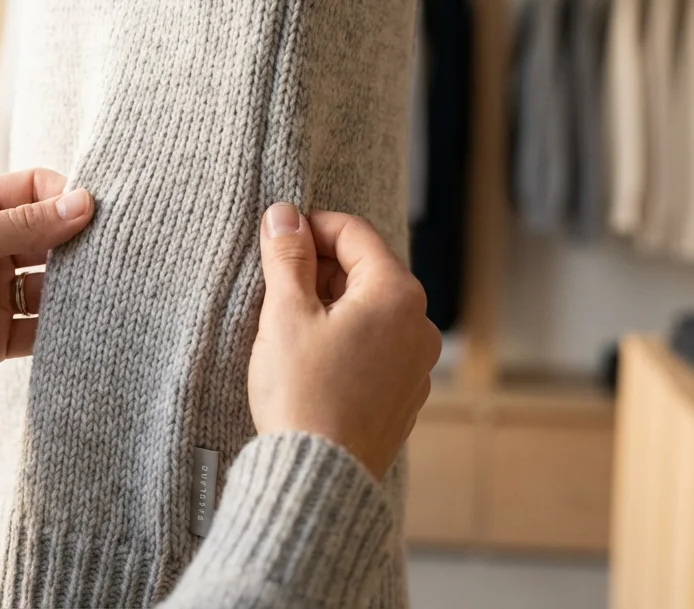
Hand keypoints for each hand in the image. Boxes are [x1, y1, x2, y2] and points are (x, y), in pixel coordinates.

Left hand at [0, 169, 93, 396]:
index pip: (37, 191)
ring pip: (54, 285)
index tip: (97, 213)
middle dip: (82, 244)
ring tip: (109, 289)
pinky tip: (90, 324)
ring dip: (79, 287)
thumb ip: (22, 224)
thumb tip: (83, 203)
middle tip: (115, 252)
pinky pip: (43, 329)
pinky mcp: (0, 335)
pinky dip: (67, 328)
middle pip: (53, 237)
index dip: (68, 198)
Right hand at [249, 203, 440, 479]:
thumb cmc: (302, 395)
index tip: (276, 236)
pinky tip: (310, 359)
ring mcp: (416, 364)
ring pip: (370, 311)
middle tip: (275, 284)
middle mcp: (419, 326)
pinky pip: (375, 347)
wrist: (318, 477)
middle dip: (319, 268)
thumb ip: (287, 257)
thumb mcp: (285, 314)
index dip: (310, 227)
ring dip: (330, 304)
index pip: (354, 233)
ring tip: (288, 325)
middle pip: (366, 271)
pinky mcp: (403, 396)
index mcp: (396, 295)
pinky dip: (344, 338)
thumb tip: (284, 215)